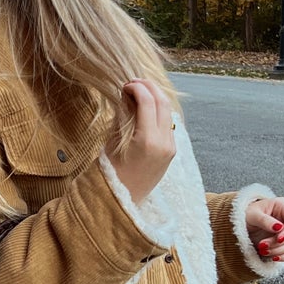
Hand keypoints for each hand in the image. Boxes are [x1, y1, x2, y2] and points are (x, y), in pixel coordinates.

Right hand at [108, 80, 175, 204]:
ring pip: (168, 112)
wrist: (123, 201)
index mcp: (147, 140)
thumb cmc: (112, 173)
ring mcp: (170, 147)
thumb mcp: (113, 141)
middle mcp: (164, 142)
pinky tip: (146, 109)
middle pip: (163, 102)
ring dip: (155, 98)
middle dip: (149, 87)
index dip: (137, 87)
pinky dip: (158, 112)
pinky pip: (168, 124)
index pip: (148, 102)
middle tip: (134, 82)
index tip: (125, 84)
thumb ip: (123, 115)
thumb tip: (126, 94)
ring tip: (139, 93)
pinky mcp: (171, 151)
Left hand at [245, 194, 283, 262]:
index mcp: (283, 205)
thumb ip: (265, 220)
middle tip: (263, 246)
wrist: (243, 224)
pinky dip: (283, 256)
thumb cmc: (247, 215)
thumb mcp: (252, 215)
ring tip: (263, 251)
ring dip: (280, 250)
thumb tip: (279, 227)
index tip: (279, 239)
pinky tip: (273, 257)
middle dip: (279, 243)